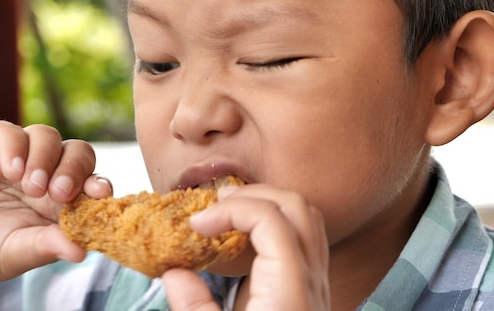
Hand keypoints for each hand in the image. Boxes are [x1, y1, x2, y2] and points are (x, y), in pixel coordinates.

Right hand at [0, 121, 111, 289]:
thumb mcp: (13, 253)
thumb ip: (45, 247)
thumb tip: (82, 251)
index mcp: (61, 202)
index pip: (93, 183)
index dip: (100, 185)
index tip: (100, 194)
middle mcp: (46, 174)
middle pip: (79, 154)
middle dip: (74, 170)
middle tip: (58, 193)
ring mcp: (19, 157)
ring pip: (49, 137)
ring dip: (46, 159)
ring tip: (29, 186)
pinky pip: (10, 132)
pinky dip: (15, 147)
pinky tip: (10, 170)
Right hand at [162, 184, 330, 310]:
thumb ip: (194, 307)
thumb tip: (175, 272)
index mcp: (289, 292)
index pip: (271, 219)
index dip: (230, 210)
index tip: (197, 224)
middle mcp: (312, 282)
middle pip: (296, 206)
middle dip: (252, 195)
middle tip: (215, 204)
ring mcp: (318, 283)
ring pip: (307, 216)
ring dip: (268, 203)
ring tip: (231, 213)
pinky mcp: (314, 289)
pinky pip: (307, 236)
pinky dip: (278, 221)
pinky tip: (248, 236)